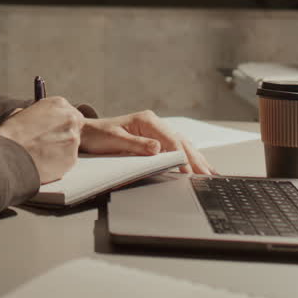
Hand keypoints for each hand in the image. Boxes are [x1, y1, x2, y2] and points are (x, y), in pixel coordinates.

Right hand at [0, 97, 83, 183]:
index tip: (54, 129)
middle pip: (75, 127)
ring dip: (61, 149)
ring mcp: (73, 139)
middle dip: (64, 135)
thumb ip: (40, 115)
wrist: (7, 155)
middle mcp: (70, 119)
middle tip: (49, 143)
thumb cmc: (11, 134)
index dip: (60, 122)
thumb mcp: (24, 113)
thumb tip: (42, 119)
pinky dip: (58, 163)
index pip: (69, 112)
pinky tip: (43, 162)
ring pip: (71, 145)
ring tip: (41, 154)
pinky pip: (68, 160)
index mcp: (58, 104)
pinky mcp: (72, 158)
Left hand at [79, 110, 215, 174]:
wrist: (86, 133)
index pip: (171, 141)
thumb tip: (158, 148)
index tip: (190, 173)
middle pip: (181, 142)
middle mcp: (154, 123)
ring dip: (197, 159)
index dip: (182, 158)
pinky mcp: (155, 139)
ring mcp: (156, 131)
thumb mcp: (115, 140)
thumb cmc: (98, 136)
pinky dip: (189, 157)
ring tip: (211, 173)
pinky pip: (176, 147)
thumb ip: (137, 145)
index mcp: (147, 121)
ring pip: (183, 144)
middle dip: (196, 160)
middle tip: (209, 176)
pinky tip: (199, 165)